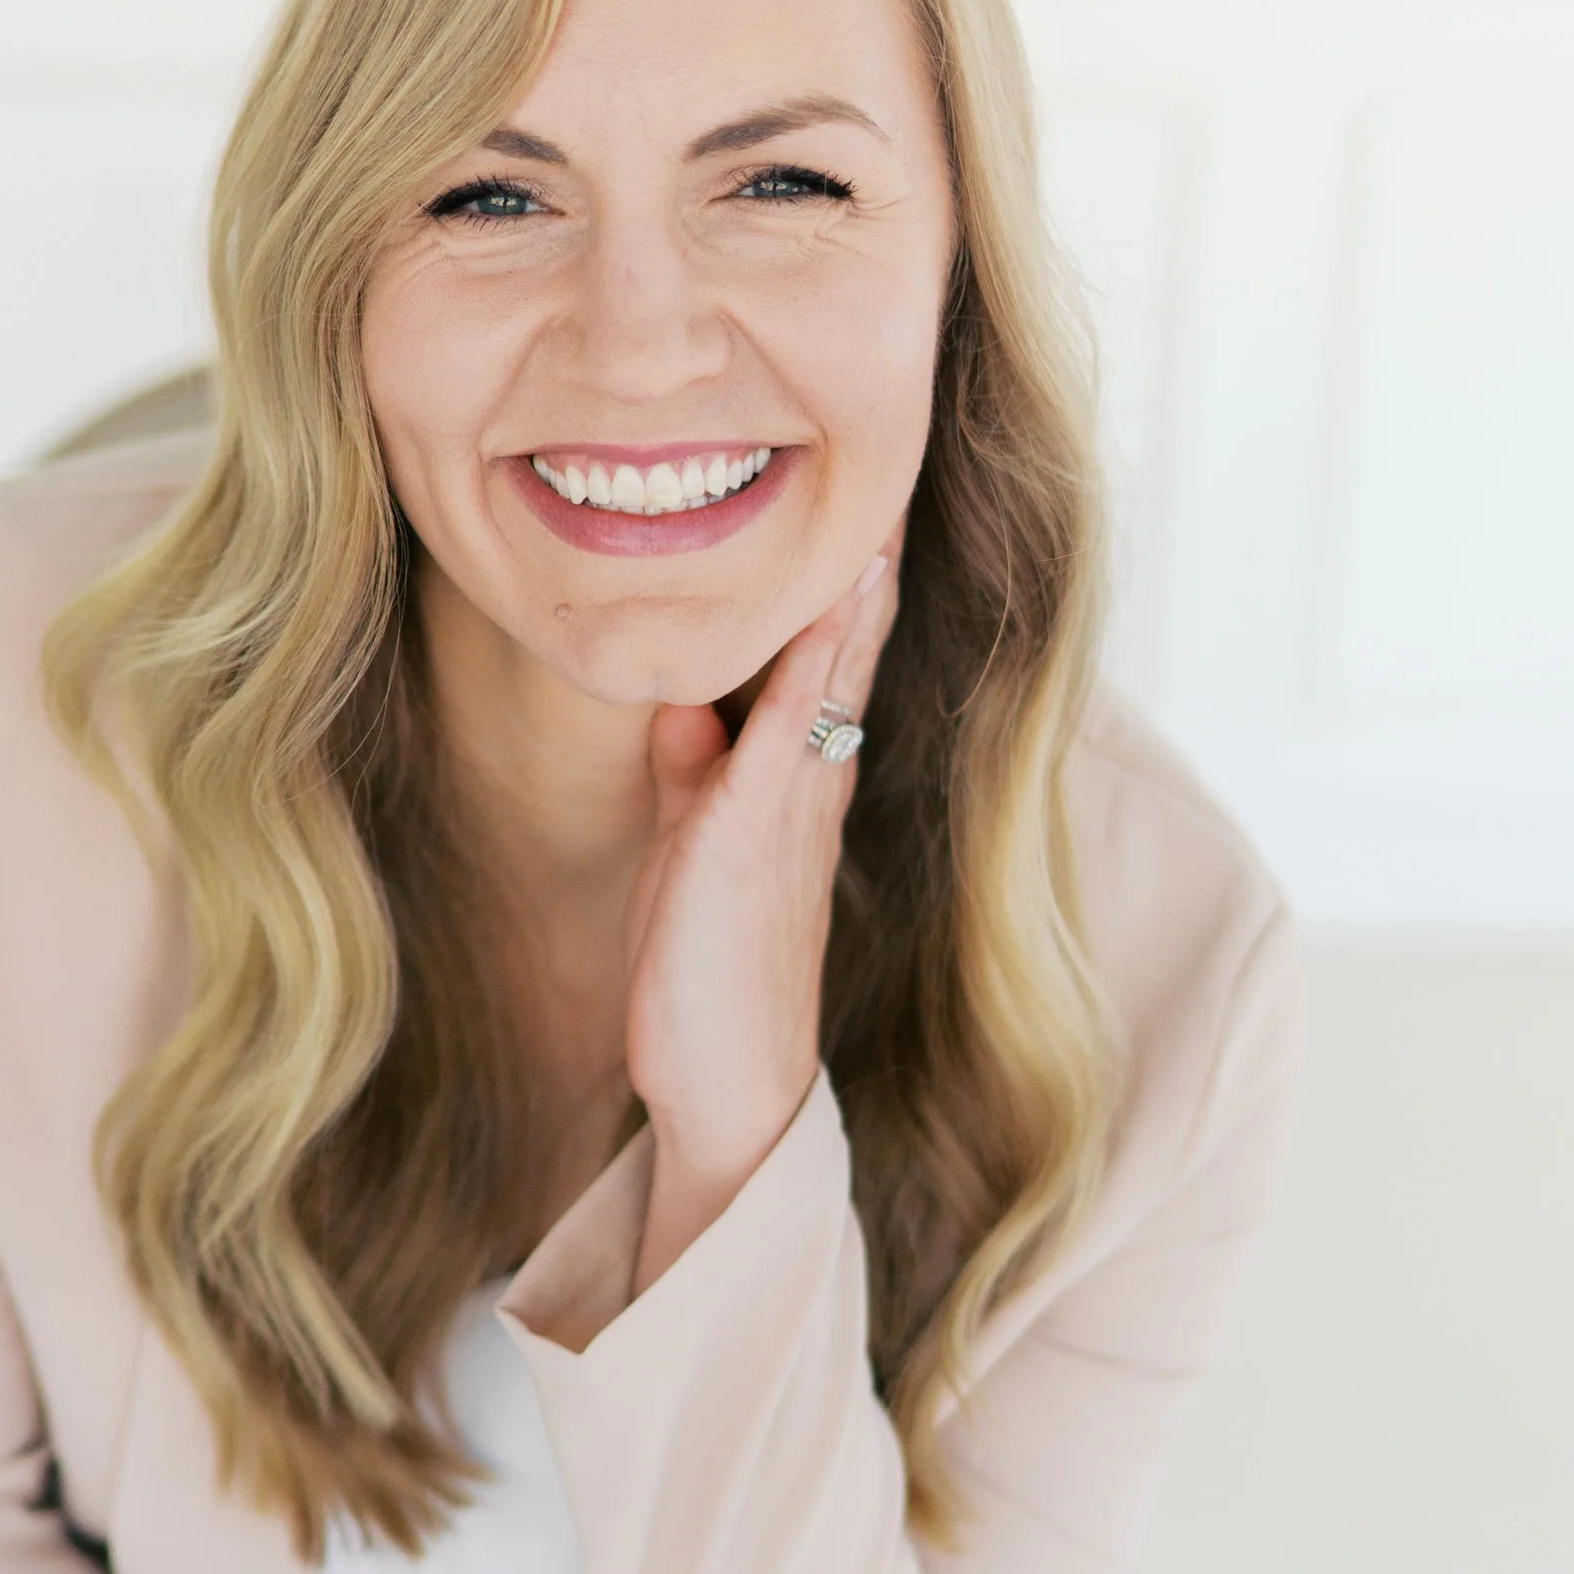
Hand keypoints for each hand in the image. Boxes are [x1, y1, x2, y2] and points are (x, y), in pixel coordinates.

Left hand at [623, 531, 906, 1289]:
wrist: (726, 1088)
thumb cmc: (702, 978)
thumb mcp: (686, 853)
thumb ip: (690, 774)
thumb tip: (684, 705)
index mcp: (796, 794)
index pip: (828, 674)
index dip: (843, 598)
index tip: (861, 517)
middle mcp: (807, 795)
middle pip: (848, 664)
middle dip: (867, 579)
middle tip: (889, 486)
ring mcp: (786, 815)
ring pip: (831, 686)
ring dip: (852, 603)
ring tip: (876, 522)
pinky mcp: (749, 842)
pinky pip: (785, 739)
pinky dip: (806, 671)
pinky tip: (821, 615)